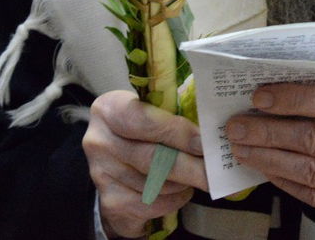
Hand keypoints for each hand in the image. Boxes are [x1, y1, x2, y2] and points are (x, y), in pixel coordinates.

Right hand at [83, 90, 206, 239]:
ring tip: (198, 176)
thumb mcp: (149, 111)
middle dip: (190, 165)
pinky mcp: (110, 200)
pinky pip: (150, 205)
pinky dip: (173, 200)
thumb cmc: (140, 129)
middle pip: (151, 157)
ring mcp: (101, 173)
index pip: (144, 120)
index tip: (204, 143)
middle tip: (214, 170)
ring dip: (183, 183)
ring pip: (153, 184)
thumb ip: (171, 116)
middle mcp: (99, 141)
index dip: (177, 133)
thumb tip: (210, 132)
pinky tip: (182, 191)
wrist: (113, 159)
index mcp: (110, 109)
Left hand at [228, 83, 314, 238]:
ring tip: (242, 147)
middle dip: (268, 130)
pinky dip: (283, 180)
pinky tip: (265, 168)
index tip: (259, 97)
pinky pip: (312, 196)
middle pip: (314, 138)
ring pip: (309, 170)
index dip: (292, 99)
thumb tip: (288, 80)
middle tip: (237, 125)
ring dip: (268, 157)